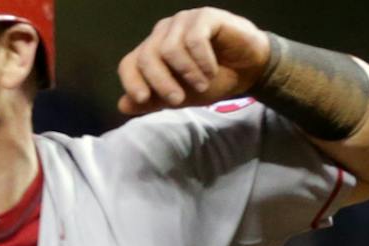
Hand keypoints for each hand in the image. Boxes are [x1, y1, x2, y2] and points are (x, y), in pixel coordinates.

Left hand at [117, 9, 271, 114]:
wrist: (246, 70)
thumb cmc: (209, 82)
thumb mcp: (178, 98)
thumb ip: (152, 101)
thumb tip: (122, 105)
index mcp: (152, 52)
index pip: (129, 64)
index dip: (132, 82)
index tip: (144, 99)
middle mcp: (163, 34)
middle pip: (147, 57)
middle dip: (161, 83)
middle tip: (179, 100)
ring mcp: (182, 22)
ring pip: (169, 48)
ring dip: (186, 73)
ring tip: (202, 85)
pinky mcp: (204, 16)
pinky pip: (194, 39)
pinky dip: (201, 61)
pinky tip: (211, 70)